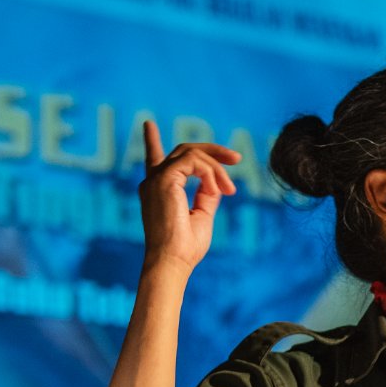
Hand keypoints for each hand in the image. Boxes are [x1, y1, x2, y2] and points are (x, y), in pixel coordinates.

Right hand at [136, 119, 237, 272]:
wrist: (172, 262)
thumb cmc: (185, 248)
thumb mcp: (201, 216)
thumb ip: (206, 195)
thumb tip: (216, 182)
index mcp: (157, 190)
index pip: (153, 159)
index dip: (151, 141)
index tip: (148, 124)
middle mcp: (152, 182)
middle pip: (184, 150)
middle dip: (212, 151)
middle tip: (236, 159)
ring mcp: (156, 179)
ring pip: (192, 153)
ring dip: (217, 167)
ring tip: (230, 189)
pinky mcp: (164, 180)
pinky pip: (194, 162)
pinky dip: (210, 173)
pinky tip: (217, 189)